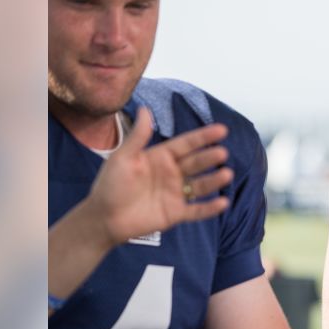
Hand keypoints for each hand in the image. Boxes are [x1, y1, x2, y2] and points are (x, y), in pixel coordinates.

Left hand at [85, 106, 233, 244]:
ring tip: (226, 174)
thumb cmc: (109, 186)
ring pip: (200, 185)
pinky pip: (197, 210)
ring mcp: (175, 194)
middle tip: (222, 153)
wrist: (102, 219)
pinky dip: (210, 208)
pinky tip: (223, 203)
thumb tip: (145, 109)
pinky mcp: (176, 213)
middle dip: (210, 157)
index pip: (186, 144)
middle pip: (196, 163)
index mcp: (160, 157)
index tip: (221, 130)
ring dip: (214, 180)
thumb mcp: (122, 158)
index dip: (203, 137)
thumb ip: (138, 136)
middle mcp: (171, 174)